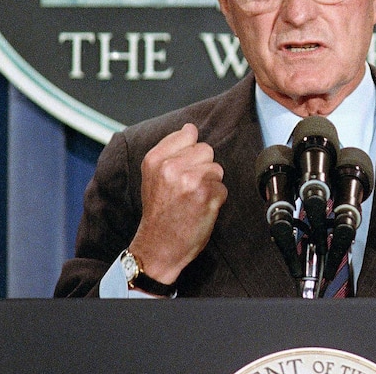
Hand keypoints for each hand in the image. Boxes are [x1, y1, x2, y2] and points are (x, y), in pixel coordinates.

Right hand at [128, 123, 226, 284]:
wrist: (158, 247)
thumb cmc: (159, 213)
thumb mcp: (153, 177)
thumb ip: (170, 150)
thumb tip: (190, 128)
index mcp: (155, 159)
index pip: (188, 134)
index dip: (190, 152)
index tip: (184, 167)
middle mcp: (171, 167)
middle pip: (206, 150)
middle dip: (202, 167)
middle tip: (188, 188)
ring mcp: (190, 180)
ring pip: (216, 168)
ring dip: (210, 184)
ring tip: (193, 199)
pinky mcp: (207, 194)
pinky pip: (223, 188)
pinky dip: (217, 200)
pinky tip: (201, 209)